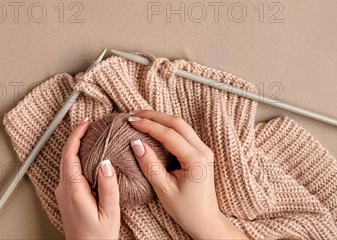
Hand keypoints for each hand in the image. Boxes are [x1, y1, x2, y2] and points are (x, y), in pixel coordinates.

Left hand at [55, 118, 120, 239]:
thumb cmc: (97, 238)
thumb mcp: (110, 213)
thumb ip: (108, 187)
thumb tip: (106, 163)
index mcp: (73, 190)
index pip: (70, 155)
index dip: (76, 136)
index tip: (86, 124)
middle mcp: (64, 189)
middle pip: (66, 155)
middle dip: (76, 137)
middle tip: (90, 125)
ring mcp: (63, 192)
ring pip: (66, 162)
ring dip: (76, 147)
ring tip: (91, 137)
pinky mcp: (66, 196)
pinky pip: (69, 170)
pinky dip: (77, 158)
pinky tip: (89, 156)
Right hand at [128, 110, 246, 239]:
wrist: (205, 221)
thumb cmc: (186, 209)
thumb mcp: (164, 189)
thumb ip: (150, 165)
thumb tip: (136, 143)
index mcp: (195, 159)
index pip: (169, 134)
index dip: (148, 125)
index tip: (130, 121)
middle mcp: (202, 150)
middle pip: (177, 123)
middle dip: (154, 116)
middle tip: (134, 115)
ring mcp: (203, 150)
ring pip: (181, 125)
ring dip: (160, 119)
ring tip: (141, 118)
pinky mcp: (200, 152)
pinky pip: (183, 132)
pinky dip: (167, 126)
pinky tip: (153, 127)